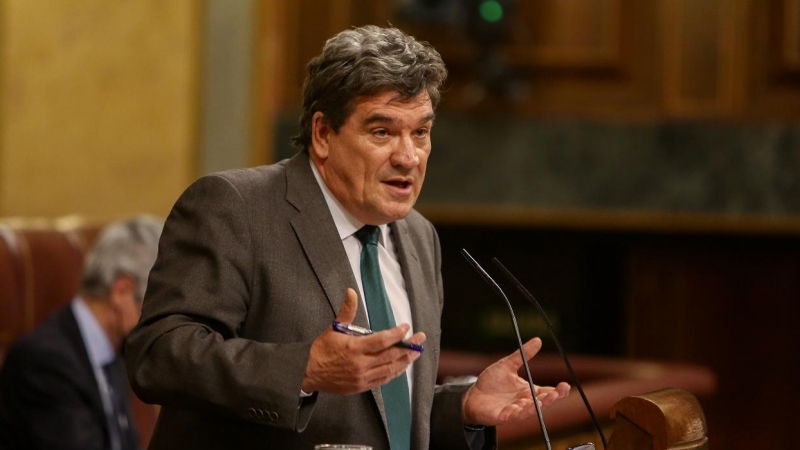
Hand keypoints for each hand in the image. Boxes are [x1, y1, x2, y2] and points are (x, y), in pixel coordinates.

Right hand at [302, 288, 425, 394]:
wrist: (308, 373)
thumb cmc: (322, 349)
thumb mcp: (334, 328)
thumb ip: (347, 311)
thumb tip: (351, 291)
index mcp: (354, 348)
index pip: (381, 341)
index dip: (396, 334)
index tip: (406, 327)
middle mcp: (361, 364)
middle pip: (391, 355)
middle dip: (408, 346)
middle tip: (420, 338)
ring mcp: (363, 377)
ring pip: (390, 369)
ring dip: (405, 360)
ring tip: (416, 352)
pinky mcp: (362, 386)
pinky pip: (383, 379)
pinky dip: (394, 372)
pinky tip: (402, 366)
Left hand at [461, 337, 569, 425]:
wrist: (472, 395)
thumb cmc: (491, 383)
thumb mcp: (507, 365)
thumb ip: (523, 354)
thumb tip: (538, 340)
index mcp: (528, 391)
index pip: (547, 391)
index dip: (558, 390)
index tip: (565, 385)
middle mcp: (525, 402)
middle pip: (543, 402)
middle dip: (553, 397)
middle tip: (561, 390)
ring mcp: (516, 410)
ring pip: (532, 409)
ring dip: (541, 404)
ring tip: (549, 397)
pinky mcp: (504, 416)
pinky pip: (516, 415)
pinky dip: (524, 411)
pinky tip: (530, 405)